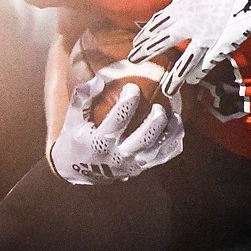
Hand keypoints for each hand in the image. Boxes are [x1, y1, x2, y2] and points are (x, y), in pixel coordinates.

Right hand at [48, 64, 183, 184]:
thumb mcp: (73, 119)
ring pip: (156, 151)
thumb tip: (99, 78)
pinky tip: (177, 128)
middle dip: (154, 122)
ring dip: (168, 133)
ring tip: (174, 116)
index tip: (133, 87)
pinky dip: (173, 143)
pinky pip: (162, 157)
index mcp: (99, 142)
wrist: (79, 171)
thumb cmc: (77, 139)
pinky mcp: (140, 168)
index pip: (117, 121)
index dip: (127, 103)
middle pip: (142, 139)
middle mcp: (117, 155)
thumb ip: (82, 97)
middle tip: (158, 106)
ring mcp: (131, 164)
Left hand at [129, 0, 250, 94]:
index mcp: (184, 7)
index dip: (146, 33)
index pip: (158, 22)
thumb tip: (177, 2)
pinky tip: (193, 80)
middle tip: (133, 60)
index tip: (136, 41)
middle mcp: (191, 25)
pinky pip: (208, 62)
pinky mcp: (223, 47)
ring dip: (175, 76)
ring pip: (186, 62)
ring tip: (166, 89)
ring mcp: (207, 39)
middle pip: (164, 41)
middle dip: (147, 52)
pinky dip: (200, 72)